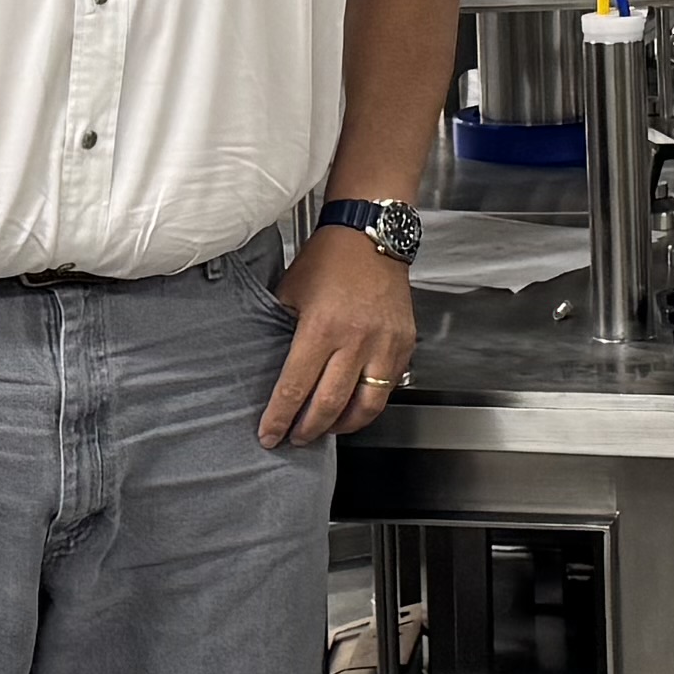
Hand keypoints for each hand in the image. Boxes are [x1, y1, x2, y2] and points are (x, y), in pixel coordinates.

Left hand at [262, 226, 416, 446]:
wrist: (370, 236)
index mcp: (322, 327)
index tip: (269, 434)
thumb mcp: (291, 292)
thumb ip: (282, 330)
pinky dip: (368, 404)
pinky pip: (387, 388)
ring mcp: (384, 345)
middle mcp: (356, 340)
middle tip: (295, 437)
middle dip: (308, 429)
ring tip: (325, 428)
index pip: (295, 387)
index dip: (280, 417)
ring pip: (365, 406)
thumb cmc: (329, 258)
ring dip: (342, 425)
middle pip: (329, 405)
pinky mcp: (403, 345)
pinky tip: (352, 405)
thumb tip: (272, 366)